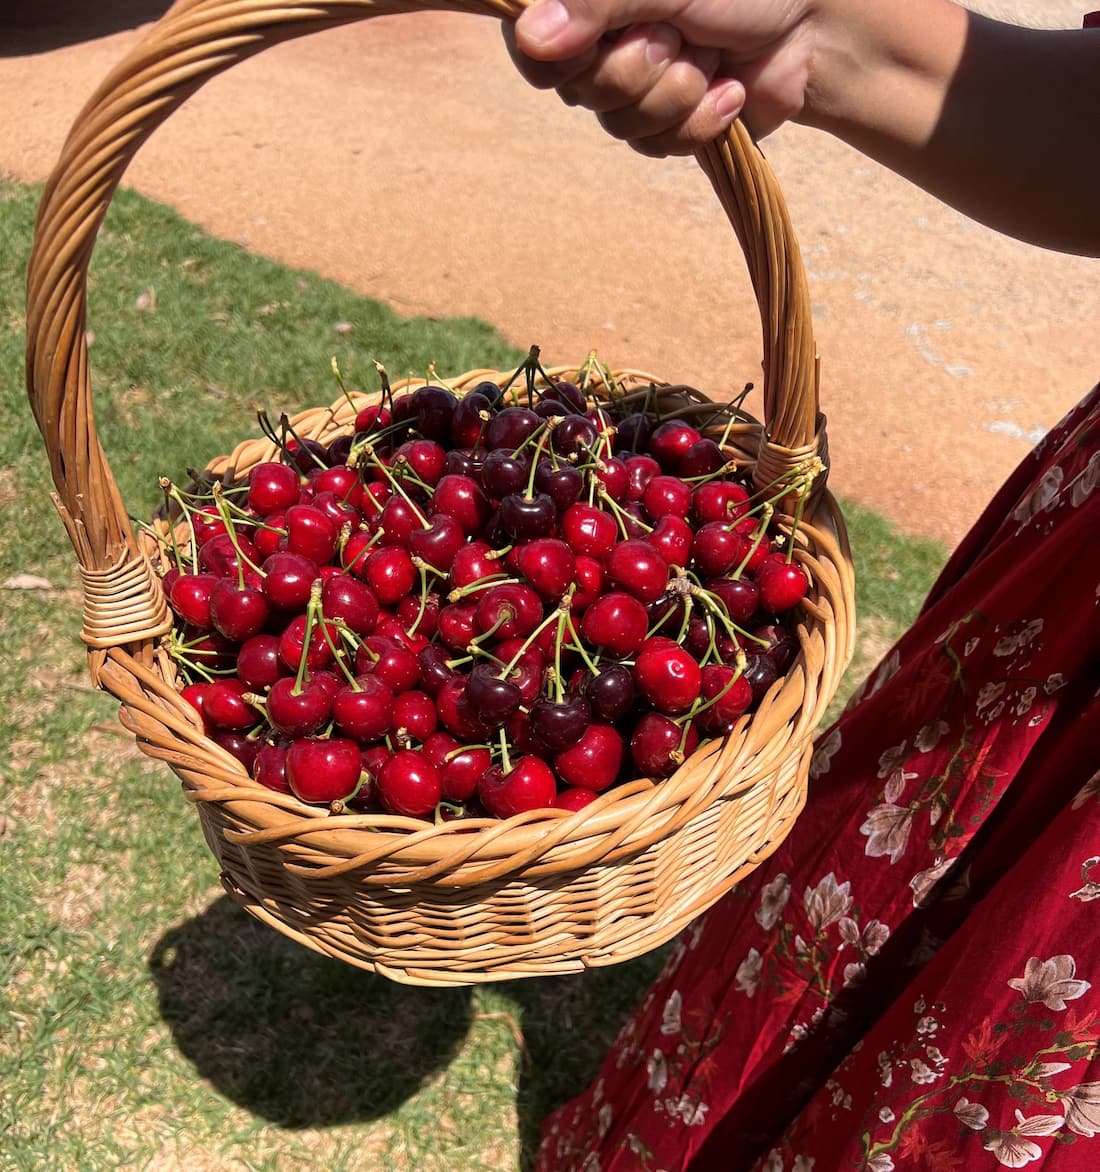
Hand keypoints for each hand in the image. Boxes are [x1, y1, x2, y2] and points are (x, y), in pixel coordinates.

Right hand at [506, 0, 817, 154]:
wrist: (816, 26)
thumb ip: (596, 3)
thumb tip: (529, 35)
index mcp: (589, 3)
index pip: (531, 47)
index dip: (561, 58)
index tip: (600, 41)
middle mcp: (601, 42)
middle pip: (579, 91)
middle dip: (640, 68)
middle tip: (678, 34)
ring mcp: (633, 88)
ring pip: (620, 125)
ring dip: (676, 93)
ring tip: (710, 56)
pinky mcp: (666, 126)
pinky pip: (658, 147)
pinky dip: (699, 120)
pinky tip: (727, 89)